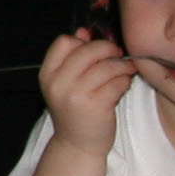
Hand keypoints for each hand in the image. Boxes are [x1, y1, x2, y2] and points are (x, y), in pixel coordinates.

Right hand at [37, 29, 136, 154]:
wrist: (77, 145)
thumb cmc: (75, 110)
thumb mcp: (65, 83)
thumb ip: (73, 57)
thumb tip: (84, 31)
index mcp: (48, 74)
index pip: (64, 42)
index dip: (83, 41)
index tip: (95, 49)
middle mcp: (58, 83)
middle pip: (88, 50)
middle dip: (108, 49)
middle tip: (118, 54)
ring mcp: (76, 95)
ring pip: (107, 66)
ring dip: (122, 66)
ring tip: (126, 70)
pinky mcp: (96, 106)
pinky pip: (118, 82)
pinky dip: (125, 81)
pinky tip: (124, 85)